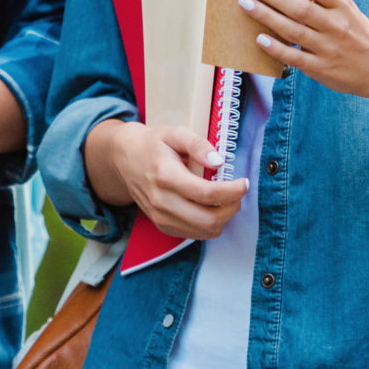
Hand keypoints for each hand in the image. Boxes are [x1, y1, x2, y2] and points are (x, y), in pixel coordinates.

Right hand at [83, 118, 246, 240]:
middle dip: (232, 208)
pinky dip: (209, 225)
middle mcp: (162, 201)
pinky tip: (210, 207)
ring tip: (226, 199)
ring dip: (223, 218)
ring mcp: (161, 217)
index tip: (243, 182)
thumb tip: (220, 161)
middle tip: (238, 193)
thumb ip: (198, 144)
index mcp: (166, 176)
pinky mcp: (162, 226)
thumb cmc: (153, 145)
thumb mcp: (174, 133)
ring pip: (204, 231)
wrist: (124, 160)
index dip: (232, 191)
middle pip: (208, 219)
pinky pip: (195, 234)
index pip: (207, 194)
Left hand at [232, 0, 368, 99]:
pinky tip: (259, 38)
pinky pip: (294, 57)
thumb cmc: (355, 30)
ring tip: (245, 2)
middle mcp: (335, 25)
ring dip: (265, 15)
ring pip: (292, 30)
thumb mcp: (347, 7)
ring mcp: (328, 48)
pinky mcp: (321, 68)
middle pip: (298, 6)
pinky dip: (276, 48)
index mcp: (342, 5)